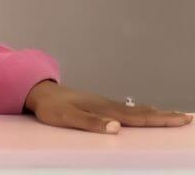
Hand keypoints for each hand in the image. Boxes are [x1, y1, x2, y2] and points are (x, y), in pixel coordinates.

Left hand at [25, 80, 192, 133]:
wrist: (40, 92)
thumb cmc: (52, 107)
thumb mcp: (68, 117)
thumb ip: (91, 122)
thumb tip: (116, 127)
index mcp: (106, 109)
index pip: (139, 117)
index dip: (161, 119)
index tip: (181, 118)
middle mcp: (109, 105)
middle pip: (143, 112)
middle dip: (165, 116)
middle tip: (187, 117)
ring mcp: (105, 104)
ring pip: (136, 110)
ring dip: (156, 114)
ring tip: (172, 116)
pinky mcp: (99, 105)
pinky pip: (127, 110)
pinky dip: (141, 112)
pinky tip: (143, 114)